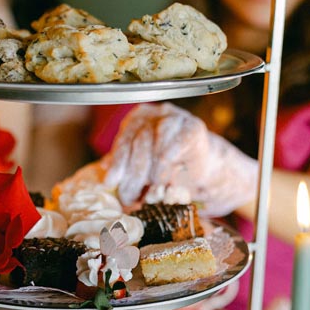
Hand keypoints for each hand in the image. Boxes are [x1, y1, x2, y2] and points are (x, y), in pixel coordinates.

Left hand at [102, 103, 257, 214]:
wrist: (205, 173)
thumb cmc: (169, 171)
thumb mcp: (142, 171)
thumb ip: (125, 171)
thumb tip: (105, 183)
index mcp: (138, 119)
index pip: (125, 139)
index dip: (117, 163)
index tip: (110, 183)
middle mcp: (156, 112)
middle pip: (138, 141)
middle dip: (133, 174)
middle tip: (130, 197)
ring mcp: (175, 116)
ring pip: (154, 143)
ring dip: (150, 173)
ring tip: (149, 192)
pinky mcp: (193, 127)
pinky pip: (173, 147)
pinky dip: (166, 168)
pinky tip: (164, 182)